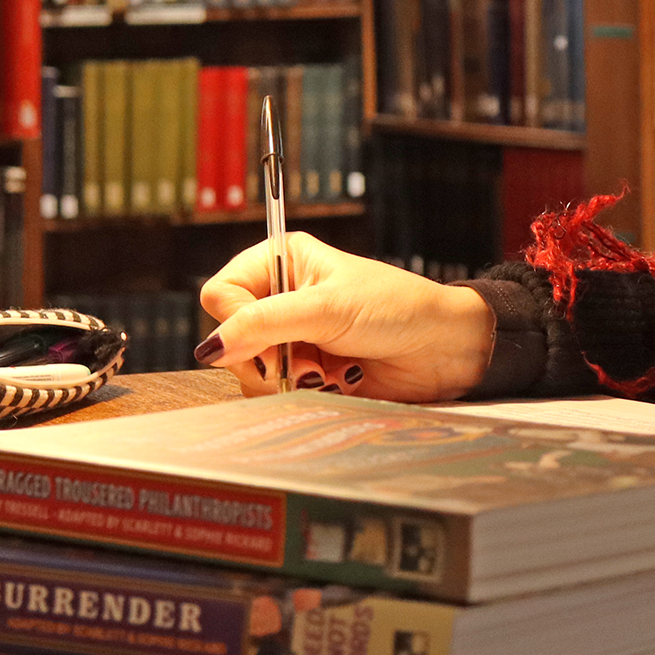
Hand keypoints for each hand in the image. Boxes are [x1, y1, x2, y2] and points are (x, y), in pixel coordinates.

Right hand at [195, 231, 494, 402]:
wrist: (443, 348)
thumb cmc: (397, 309)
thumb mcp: (327, 309)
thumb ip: (265, 324)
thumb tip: (211, 347)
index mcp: (283, 262)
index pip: (221, 294)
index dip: (234, 323)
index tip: (265, 338)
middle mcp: (282, 297)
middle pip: (231, 339)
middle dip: (268, 357)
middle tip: (306, 359)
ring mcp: (294, 337)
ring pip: (251, 371)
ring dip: (289, 378)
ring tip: (328, 370)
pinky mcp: (307, 370)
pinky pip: (278, 392)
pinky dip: (305, 392)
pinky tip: (338, 380)